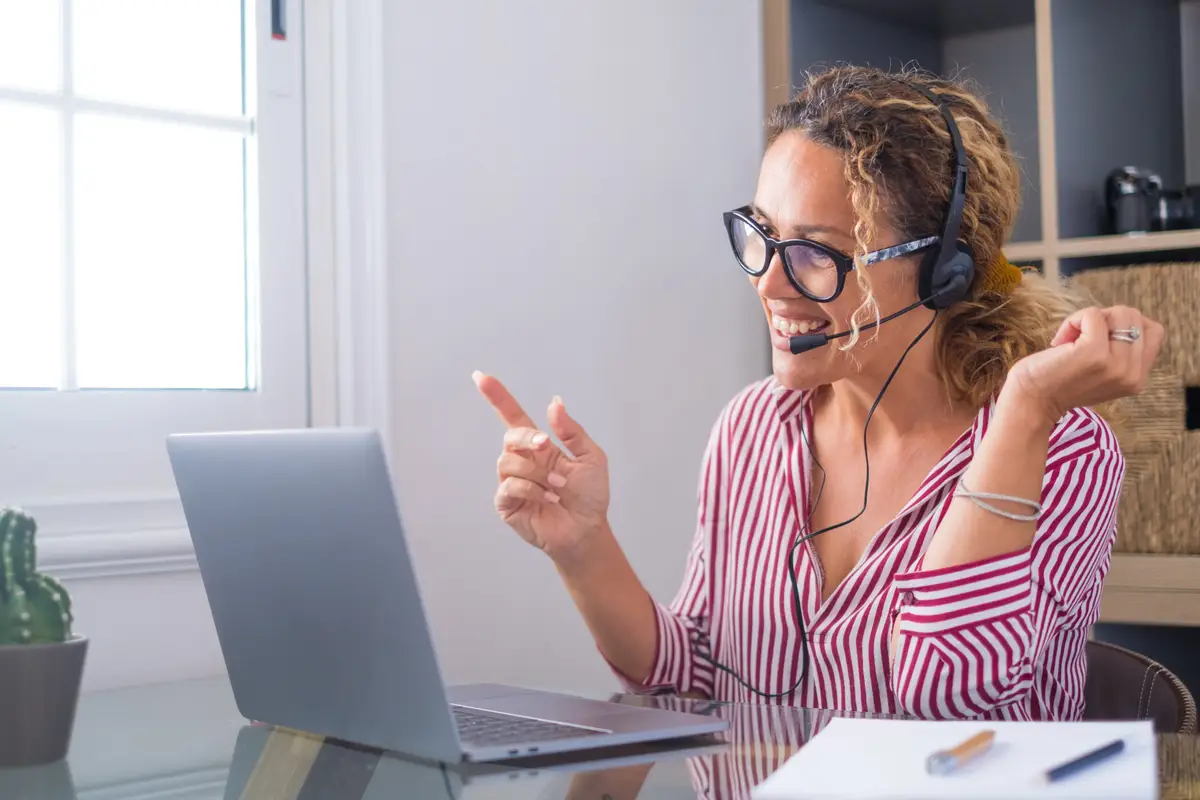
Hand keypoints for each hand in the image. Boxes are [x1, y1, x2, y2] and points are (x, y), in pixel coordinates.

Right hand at [473, 371, 609, 561]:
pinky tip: (548, 498)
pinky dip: (531, 489)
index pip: (512, 417)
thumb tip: (554, 403)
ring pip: (508, 462)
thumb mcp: (590, 457)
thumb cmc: (589, 496)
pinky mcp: (507, 504)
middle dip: (527, 438)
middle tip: (546, 446)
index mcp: (539, 447)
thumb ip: (572, 431)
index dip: (497, 397)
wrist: (587, 529)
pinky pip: (509, 487)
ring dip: (537, 472)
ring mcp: (512, 483)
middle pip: (510, 437)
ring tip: (557, 486)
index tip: (480, 377)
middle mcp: (522, 461)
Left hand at [1004, 305, 1163, 425]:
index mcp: (1137, 379)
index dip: (1124, 326)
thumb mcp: (1101, 371)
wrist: (1030, 401)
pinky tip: (1059, 342)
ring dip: (1090, 318)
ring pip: (1121, 313)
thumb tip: (1128, 316)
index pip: (1154, 332)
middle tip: (1080, 340)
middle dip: (1106, 319)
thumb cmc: (1058, 380)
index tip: (1098, 340)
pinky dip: (1074, 320)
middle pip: (1136, 318)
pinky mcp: (1094, 354)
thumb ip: (1121, 351)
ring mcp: (1116, 365)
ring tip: (1070, 341)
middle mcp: (1132, 375)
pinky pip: (1093, 314)